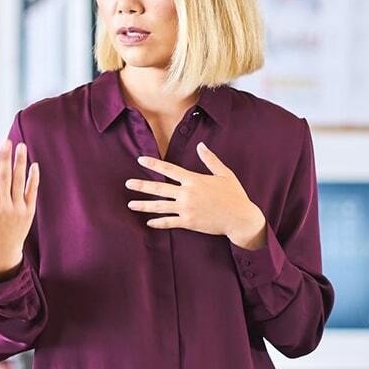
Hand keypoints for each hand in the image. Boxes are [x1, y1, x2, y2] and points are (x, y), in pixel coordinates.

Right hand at [0, 140, 39, 276]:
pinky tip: (34, 164)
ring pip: (19, 182)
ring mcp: (16, 209)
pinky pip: (32, 191)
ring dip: (20, 163)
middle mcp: (1, 206)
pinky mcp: (28, 211)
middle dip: (4, 159)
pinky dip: (33, 178)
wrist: (3, 253)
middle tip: (6, 141)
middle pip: (3, 178)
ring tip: (21, 146)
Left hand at [126, 142, 267, 249]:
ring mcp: (187, 209)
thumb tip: (201, 145)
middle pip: (159, 189)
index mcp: (194, 180)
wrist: (241, 218)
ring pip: (160, 207)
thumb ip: (210, 160)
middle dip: (141, 186)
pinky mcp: (189, 222)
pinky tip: (148, 222)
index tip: (140, 160)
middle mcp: (187, 193)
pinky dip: (158, 222)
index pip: (169, 170)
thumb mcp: (225, 174)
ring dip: (144, 205)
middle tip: (127, 184)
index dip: (153, 164)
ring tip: (130, 204)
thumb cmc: (235, 195)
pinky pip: (170, 222)